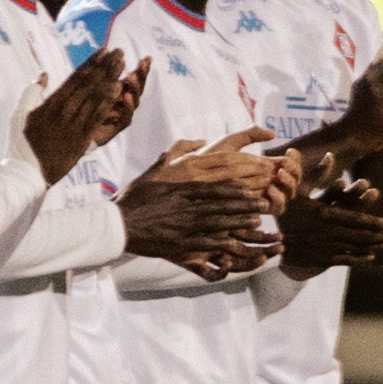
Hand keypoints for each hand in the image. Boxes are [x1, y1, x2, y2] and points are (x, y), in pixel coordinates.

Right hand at [26, 46, 144, 179]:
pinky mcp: (82, 139)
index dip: (91, 63)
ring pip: (96, 97)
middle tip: (119, 52)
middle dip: (105, 66)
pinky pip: (98, 117)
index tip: (103, 51)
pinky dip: (109, 102)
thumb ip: (31, 92)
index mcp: (50, 104)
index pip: (75, 78)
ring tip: (122, 64)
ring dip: (111, 79)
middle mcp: (64, 111)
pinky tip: (119, 89)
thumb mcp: (20, 114)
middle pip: (89, 84)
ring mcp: (74, 125)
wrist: (26, 172)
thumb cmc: (21, 143)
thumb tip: (43, 74)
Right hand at [118, 134, 283, 274]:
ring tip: (258, 221)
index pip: (217, 185)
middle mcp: (186, 203)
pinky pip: (205, 242)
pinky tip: (236, 242)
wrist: (118, 223)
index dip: (238, 188)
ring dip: (239, 221)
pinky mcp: (179, 242)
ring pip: (218, 221)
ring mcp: (183, 223)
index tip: (253, 187)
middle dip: (245, 204)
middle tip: (264, 204)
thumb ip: (178, 152)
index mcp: (183, 186)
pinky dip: (222, 242)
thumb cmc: (135, 196)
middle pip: (223, 203)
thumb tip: (200, 141)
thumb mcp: (157, 169)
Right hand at [274, 173, 382, 269]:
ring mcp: (325, 247)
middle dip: (379, 236)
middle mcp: (327, 232)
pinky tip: (371, 257)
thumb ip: (315, 172)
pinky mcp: (321, 257)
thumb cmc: (285, 211)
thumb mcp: (296, 189)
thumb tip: (330, 154)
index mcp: (324, 214)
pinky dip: (359, 258)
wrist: (273, 239)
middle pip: (360, 236)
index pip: (355, 220)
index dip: (375, 223)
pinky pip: (344, 259)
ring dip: (374, 247)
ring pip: (355, 248)